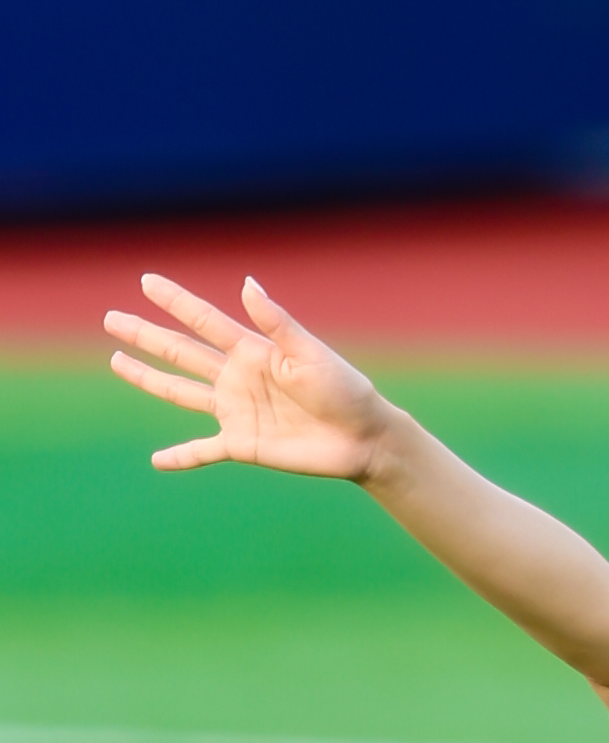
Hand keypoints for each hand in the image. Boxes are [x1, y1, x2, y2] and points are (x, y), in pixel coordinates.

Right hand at [105, 276, 389, 478]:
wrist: (363, 438)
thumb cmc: (344, 390)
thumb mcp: (309, 353)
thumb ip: (276, 323)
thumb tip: (246, 284)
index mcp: (252, 350)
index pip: (204, 321)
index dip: (175, 301)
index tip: (146, 280)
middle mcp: (237, 378)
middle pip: (180, 352)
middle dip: (146, 335)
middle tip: (111, 319)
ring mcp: (237, 411)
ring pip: (180, 393)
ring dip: (148, 378)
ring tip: (116, 363)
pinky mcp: (243, 445)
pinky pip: (203, 451)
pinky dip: (181, 457)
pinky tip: (157, 461)